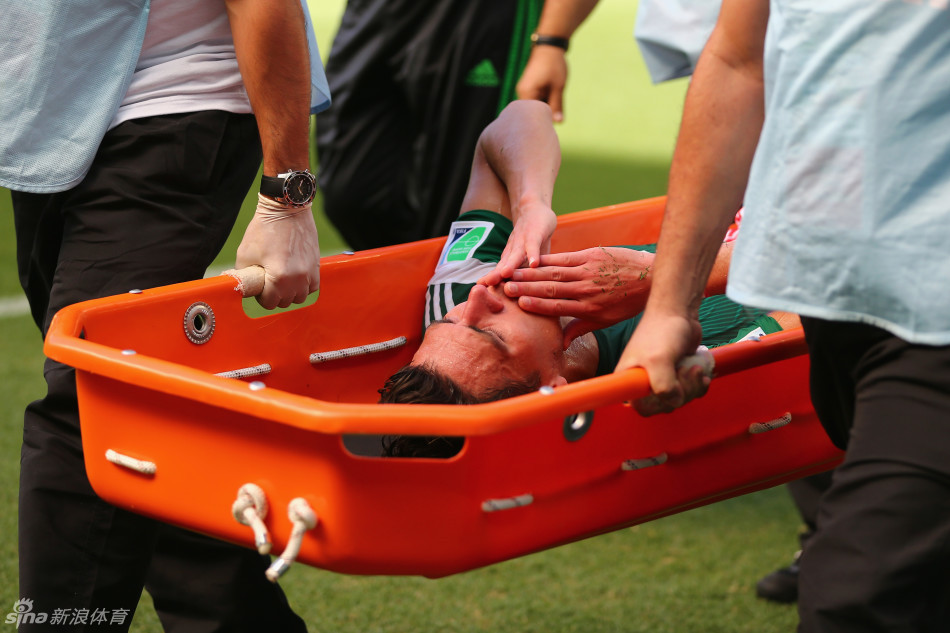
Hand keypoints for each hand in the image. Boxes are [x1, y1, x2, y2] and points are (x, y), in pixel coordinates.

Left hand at [235, 194, 319, 308]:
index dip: (261, 296)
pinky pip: (313, 287)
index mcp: (279, 277)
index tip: (259, 286)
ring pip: (300, 297)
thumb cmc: (264, 229)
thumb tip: (243, 286)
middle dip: (275, 295)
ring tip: (282, 281)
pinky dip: (303, 287)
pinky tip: (295, 278)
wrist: (287, 209)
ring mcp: (309, 272)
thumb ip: (244, 275)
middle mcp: (297, 278)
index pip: (270, 303)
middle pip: (285, 302)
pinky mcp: (316, 265)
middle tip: (268, 282)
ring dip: (290, 293)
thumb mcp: (245, 253)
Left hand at [478, 200, 556, 286]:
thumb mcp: (524, 257)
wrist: (532, 207)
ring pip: (516, 255)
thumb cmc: (529, 236)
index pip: (500, 273)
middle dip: (495, 276)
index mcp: (510, 258)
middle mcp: (513, 251)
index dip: (492, 283)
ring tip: (506, 274)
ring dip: (511, 265)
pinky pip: (534, 245)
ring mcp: (523, 242)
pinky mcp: (535, 234)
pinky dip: (534, 253)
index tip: (482, 296)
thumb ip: (522, 272)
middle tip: (486, 286)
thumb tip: (521, 292)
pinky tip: (535, 263)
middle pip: (504, 265)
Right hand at [502, 247, 653, 345]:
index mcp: (589, 308)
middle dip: (527, 289)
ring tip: (513, 275)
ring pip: (555, 273)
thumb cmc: (627, 302)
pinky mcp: (592, 255)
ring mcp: (588, 271)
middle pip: (551, 290)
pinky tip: (533, 260)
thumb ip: (580, 329)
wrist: (650, 277)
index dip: (537, 306)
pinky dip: (548, 260)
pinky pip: (565, 258)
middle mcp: (586, 290)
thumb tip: (561, 344)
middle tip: (507, 289)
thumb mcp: (605, 321)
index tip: (520, 305)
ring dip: (532, 274)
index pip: (558, 307)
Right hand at [516, 46, 567, 121]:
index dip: (543, 121)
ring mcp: (524, 90)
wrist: (549, 46)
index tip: (554, 125)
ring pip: (535, 106)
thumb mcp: (558, 86)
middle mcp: (521, 93)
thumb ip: (557, 105)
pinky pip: (535, 100)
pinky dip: (544, 102)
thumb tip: (558, 123)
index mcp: (526, 93)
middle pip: (532, 112)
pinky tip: (552, 98)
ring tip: (556, 106)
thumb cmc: (554, 65)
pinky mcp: (529, 88)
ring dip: (545, 108)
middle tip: (557, 119)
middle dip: (544, 116)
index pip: (531, 116)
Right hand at [614, 310, 708, 415]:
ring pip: (680, 399)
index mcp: (630, 379)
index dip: (658, 404)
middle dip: (682, 391)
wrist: (678, 312)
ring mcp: (662, 378)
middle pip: (665, 405)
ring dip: (693, 386)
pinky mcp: (677, 374)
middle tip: (686, 371)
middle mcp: (644, 381)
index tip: (669, 389)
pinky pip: (689, 391)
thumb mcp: (659, 360)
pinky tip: (701, 372)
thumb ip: (664, 387)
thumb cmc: (662, 330)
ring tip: (695, 368)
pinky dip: (698, 384)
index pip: (642, 407)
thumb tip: (675, 402)